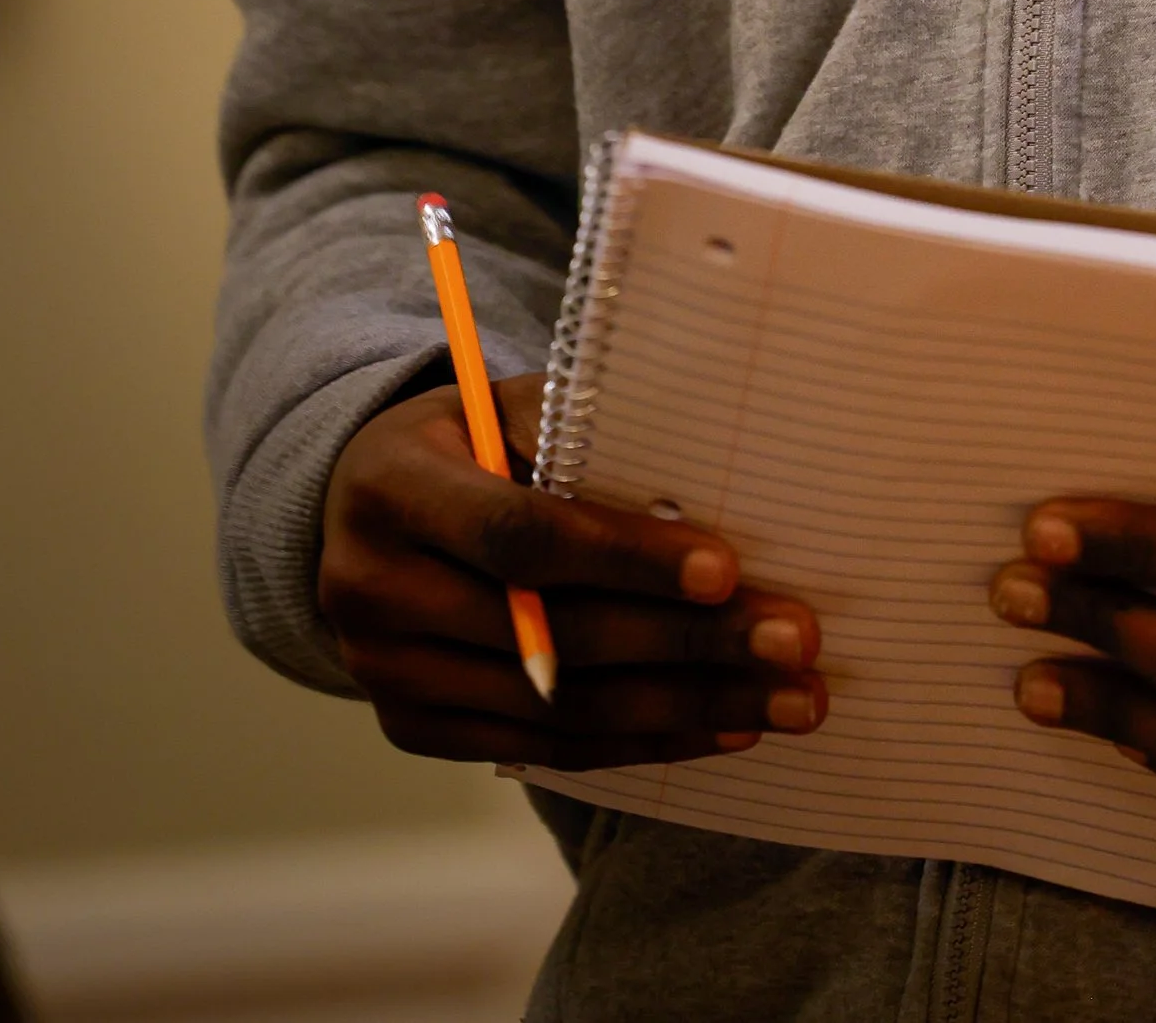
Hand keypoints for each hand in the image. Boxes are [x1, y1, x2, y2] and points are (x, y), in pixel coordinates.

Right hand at [320, 373, 826, 770]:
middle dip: (686, 644)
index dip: (626, 558)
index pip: (520, 536)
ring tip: (786, 701)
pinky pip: (544, 749)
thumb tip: (703, 479)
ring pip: (558, 711)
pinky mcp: (414, 729)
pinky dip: (641, 742)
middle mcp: (373, 590)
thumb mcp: (504, 405)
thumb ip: (581, 434)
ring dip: (686, 709)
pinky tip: (724, 729)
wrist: (361, 505)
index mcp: (395, 488)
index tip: (727, 570)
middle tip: (793, 643)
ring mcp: (387, 673)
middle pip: (551, 637)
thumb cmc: (468, 439)